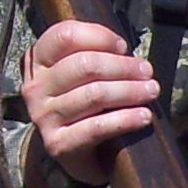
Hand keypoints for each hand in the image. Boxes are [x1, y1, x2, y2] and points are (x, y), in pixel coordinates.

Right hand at [21, 20, 155, 187]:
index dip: (99, 36)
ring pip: (94, 95)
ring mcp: (44, 116)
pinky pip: (97, 126)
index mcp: (39, 61)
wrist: (73, 152)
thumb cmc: (84, 104)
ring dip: (130, 91)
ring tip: (151, 91)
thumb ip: (96, 54)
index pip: (65, 35)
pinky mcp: (58, 143)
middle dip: (123, 66)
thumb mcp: (82, 74)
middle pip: (85, 65)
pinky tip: (144, 116)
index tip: (123, 47)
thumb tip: (125, 50)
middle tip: (146, 71)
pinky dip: (125, 119)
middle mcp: (36, 87)